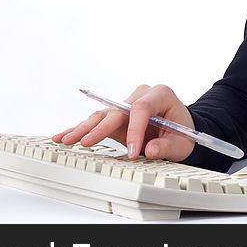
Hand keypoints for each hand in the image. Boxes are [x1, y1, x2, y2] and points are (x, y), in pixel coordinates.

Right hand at [52, 84, 194, 160]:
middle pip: (116, 110)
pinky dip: (81, 130)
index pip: (142, 108)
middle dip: (100, 128)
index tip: (132, 152)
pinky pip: (97, 122)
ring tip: (65, 139)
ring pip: (102, 115)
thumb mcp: (182, 142)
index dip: (135, 130)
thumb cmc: (182, 132)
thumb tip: (150, 149)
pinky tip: (63, 136)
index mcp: (161, 94)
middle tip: (85, 143)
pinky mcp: (116, 117)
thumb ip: (167, 146)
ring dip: (83, 129)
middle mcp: (141, 96)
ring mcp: (126, 105)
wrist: (180, 130)